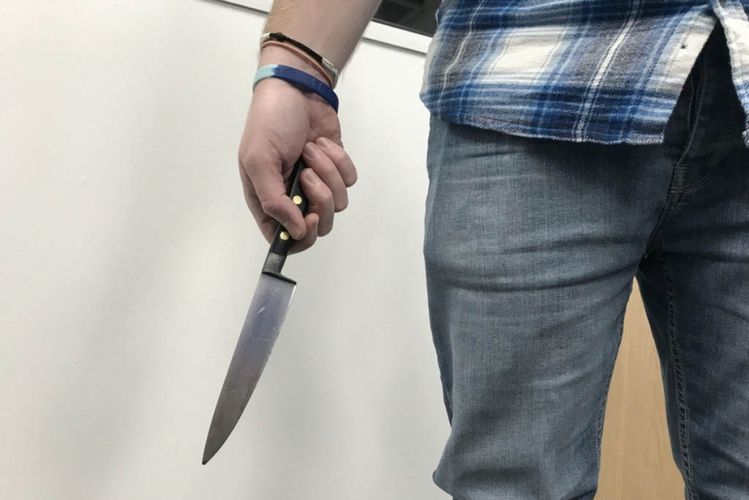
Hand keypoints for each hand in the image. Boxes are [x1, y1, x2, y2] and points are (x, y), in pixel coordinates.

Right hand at [238, 76, 356, 253]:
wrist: (296, 88)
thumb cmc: (269, 121)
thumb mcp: (259, 161)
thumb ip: (273, 201)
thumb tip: (293, 232)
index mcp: (267, 199)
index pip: (284, 238)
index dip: (301, 236)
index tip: (308, 217)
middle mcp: (292, 196)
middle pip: (318, 225)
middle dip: (320, 198)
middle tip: (308, 175)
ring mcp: (317, 183)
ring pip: (337, 202)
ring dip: (327, 172)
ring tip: (310, 150)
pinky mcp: (336, 169)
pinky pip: (348, 180)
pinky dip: (339, 160)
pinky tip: (322, 143)